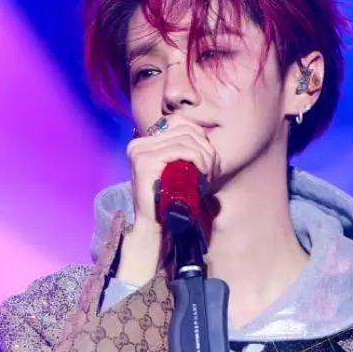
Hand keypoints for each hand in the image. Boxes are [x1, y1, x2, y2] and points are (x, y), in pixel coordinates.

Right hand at [115, 119, 219, 285]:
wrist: (153, 226)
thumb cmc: (169, 201)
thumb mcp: (177, 171)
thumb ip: (183, 153)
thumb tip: (205, 136)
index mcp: (145, 143)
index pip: (181, 125)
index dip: (202, 139)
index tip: (211, 161)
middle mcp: (139, 144)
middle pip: (185, 131)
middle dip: (207, 150)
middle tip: (213, 172)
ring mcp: (140, 151)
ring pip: (185, 139)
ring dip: (205, 157)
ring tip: (209, 175)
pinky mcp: (145, 160)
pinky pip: (180, 149)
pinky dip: (198, 159)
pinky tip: (203, 173)